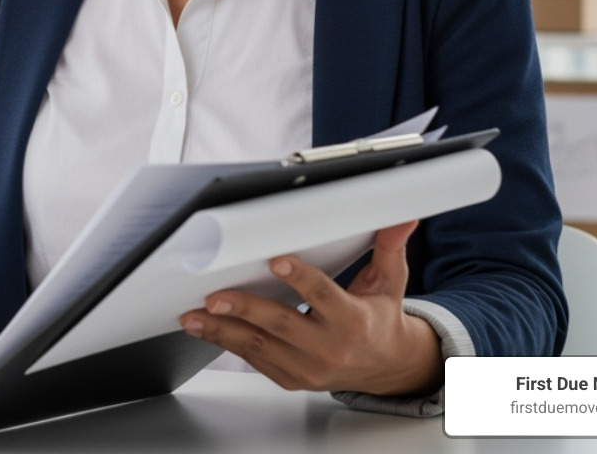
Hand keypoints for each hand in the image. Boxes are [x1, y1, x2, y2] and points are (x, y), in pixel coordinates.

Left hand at [178, 221, 443, 396]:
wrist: (384, 367)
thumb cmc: (379, 320)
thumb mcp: (388, 284)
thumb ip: (388, 249)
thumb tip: (403, 217)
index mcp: (352, 321)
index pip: (323, 296)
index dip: (300, 278)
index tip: (277, 260)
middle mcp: (329, 348)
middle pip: (281, 325)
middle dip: (245, 309)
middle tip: (214, 295)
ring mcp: (307, 368)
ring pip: (259, 347)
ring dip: (222, 331)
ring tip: (194, 315)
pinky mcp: (290, 379)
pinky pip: (255, 361)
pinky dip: (228, 344)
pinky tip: (205, 329)